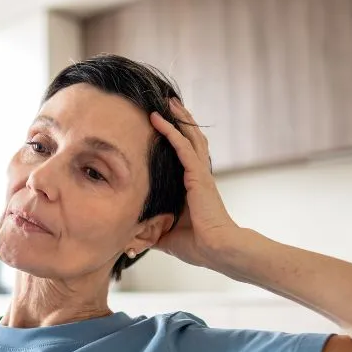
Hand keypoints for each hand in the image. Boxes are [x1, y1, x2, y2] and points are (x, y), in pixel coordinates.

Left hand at [149, 99, 242, 268]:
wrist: (217, 250)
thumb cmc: (199, 246)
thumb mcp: (168, 236)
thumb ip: (153, 232)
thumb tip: (134, 238)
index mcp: (194, 187)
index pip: (186, 155)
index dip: (178, 138)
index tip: (167, 124)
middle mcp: (199, 176)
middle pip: (192, 139)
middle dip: (181, 120)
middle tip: (169, 103)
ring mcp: (200, 174)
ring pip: (190, 137)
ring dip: (178, 118)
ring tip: (168, 101)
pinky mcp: (198, 176)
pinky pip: (183, 147)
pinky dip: (171, 131)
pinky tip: (158, 119)